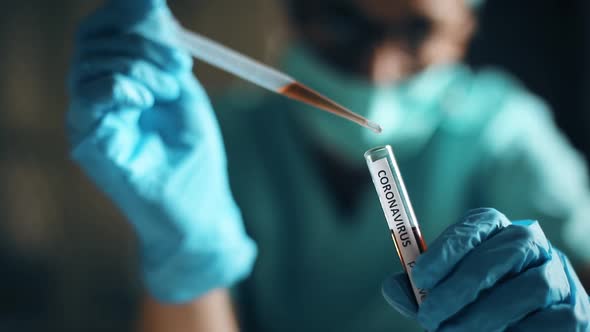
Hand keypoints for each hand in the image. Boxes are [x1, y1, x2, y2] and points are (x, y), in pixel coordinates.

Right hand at [67, 0, 255, 302]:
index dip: (124, 15)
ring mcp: (88, 121)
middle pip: (92, 41)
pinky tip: (148, 101)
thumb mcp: (184, 94)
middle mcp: (95, 101)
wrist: (197, 211)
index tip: (160, 12)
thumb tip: (152, 8)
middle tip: (178, 63)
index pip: (101, 34)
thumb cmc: (193, 157)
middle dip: (140, 39)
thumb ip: (165, 55)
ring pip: (92, 63)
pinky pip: (91, 95)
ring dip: (140, 65)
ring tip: (169, 90)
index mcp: (117, 86)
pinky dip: (123, 85)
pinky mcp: (89, 143)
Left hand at [382, 208, 589, 330]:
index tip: (420, 277)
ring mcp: (558, 276)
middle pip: (498, 257)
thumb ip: (420, 289)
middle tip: (429, 317)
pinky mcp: (575, 313)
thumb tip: (392, 287)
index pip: (475, 225)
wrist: (531, 323)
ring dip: (484, 317)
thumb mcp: (447, 290)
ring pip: (526, 290)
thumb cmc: (480, 300)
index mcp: (497, 230)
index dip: (446, 249)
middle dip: (459, 289)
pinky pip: (546, 323)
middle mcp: (531, 245)